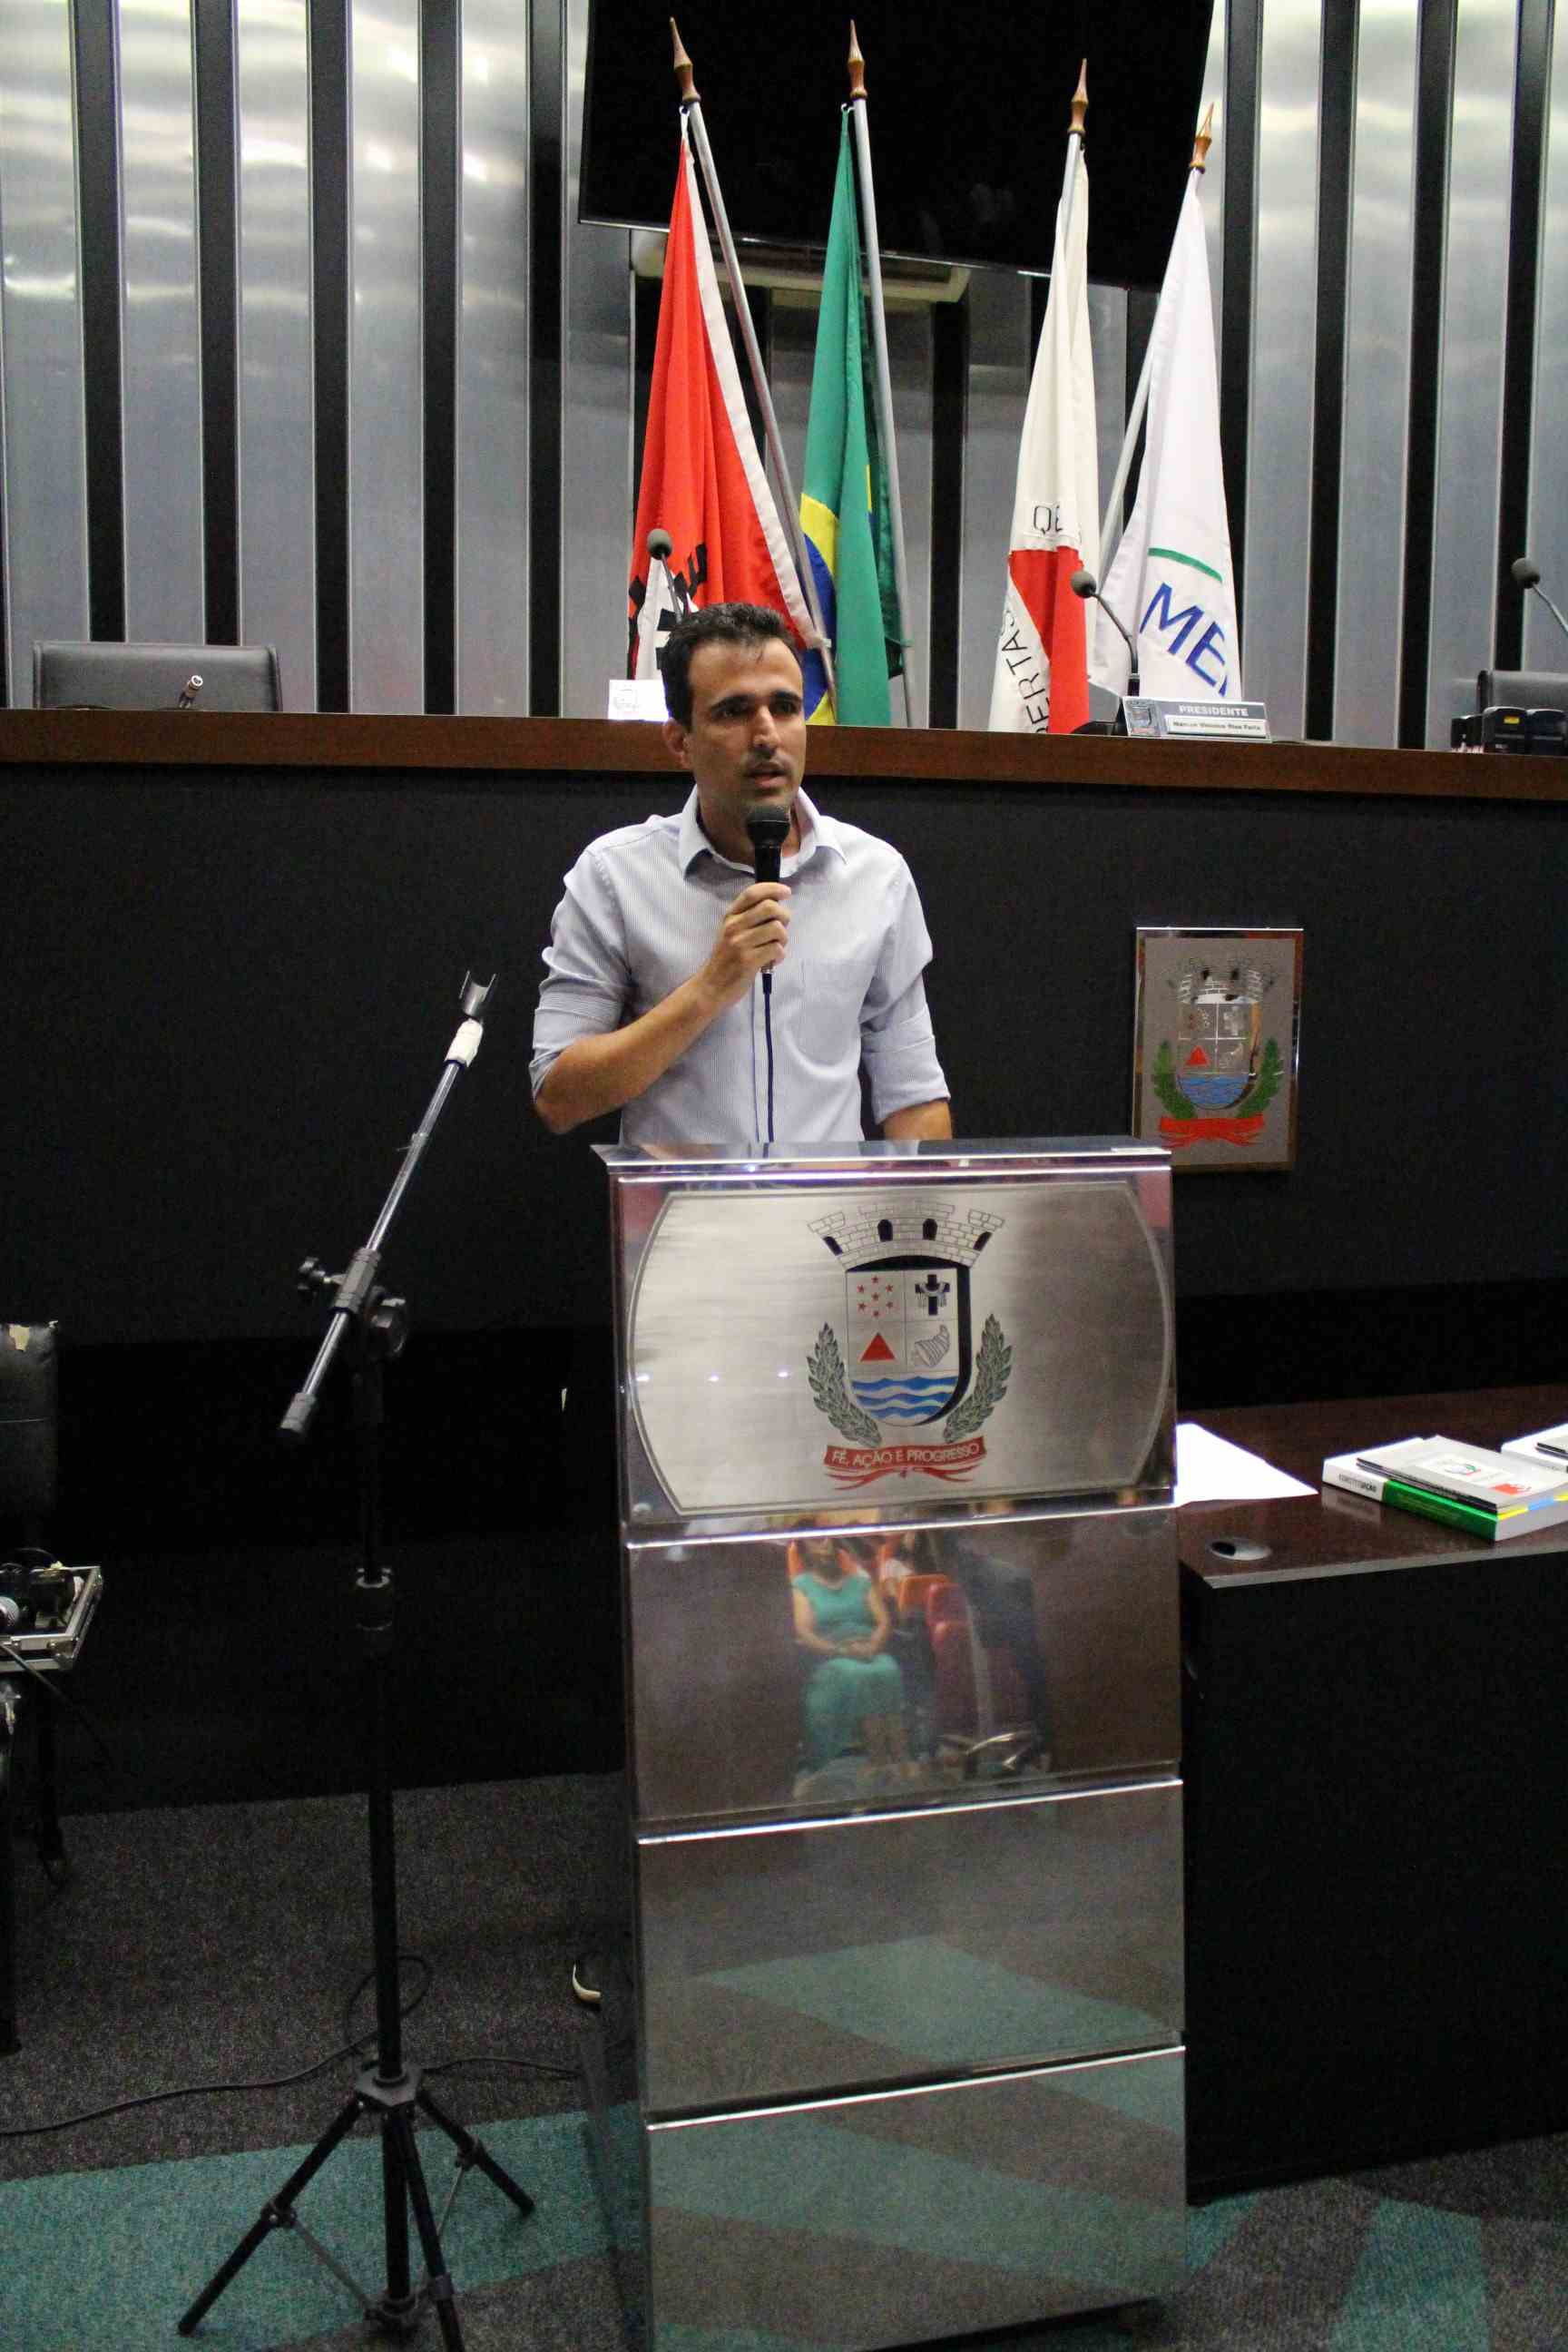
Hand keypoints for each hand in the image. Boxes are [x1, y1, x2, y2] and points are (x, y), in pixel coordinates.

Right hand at [698, 881, 790, 1010]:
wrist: (711, 986)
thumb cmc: (725, 959)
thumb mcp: (730, 933)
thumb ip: (748, 918)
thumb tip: (776, 906)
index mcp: (730, 916)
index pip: (752, 893)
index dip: (773, 888)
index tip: (786, 892)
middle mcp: (734, 926)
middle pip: (770, 907)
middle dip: (784, 916)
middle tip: (781, 929)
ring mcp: (740, 944)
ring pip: (777, 929)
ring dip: (783, 939)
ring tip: (775, 947)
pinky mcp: (748, 961)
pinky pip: (776, 950)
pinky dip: (780, 955)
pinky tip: (772, 961)